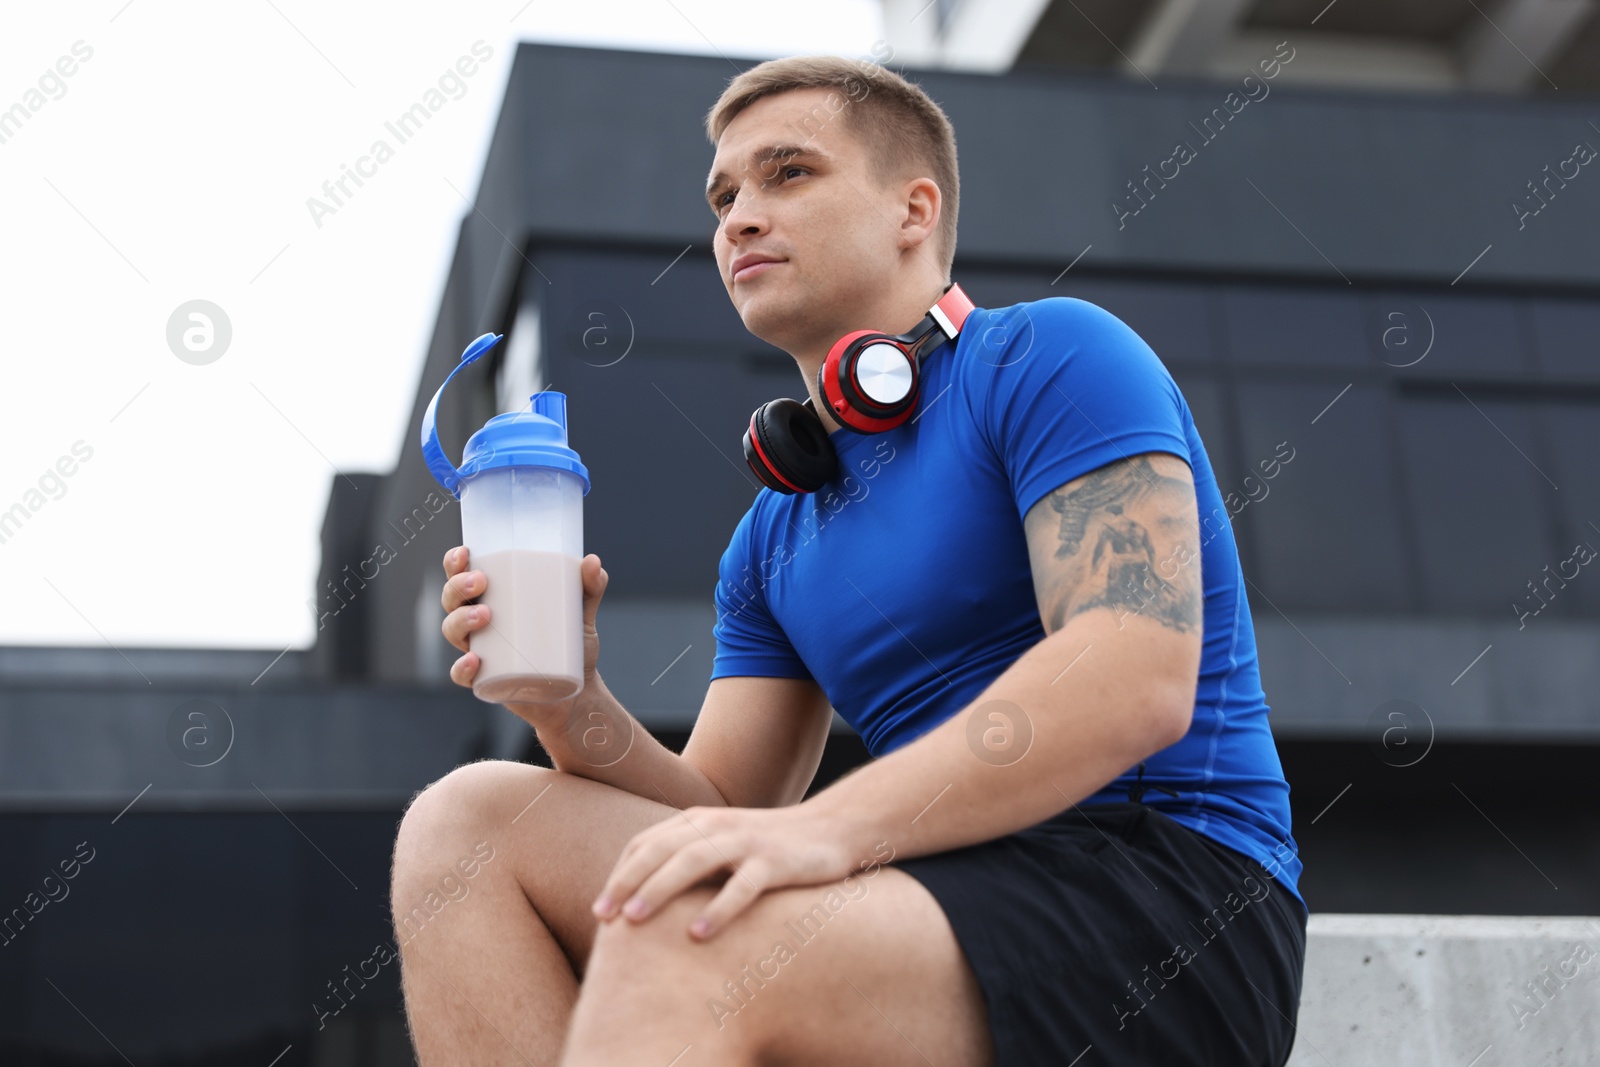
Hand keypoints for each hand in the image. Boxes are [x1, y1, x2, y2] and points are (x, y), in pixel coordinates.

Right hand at [439, 546, 608, 722]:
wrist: (578, 693)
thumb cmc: (572, 646)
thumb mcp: (581, 614)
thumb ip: (590, 587)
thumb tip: (594, 562)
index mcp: (494, 599)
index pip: (463, 575)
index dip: (455, 563)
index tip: (465, 553)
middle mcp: (478, 624)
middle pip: (452, 599)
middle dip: (458, 587)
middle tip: (481, 582)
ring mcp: (479, 651)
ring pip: (452, 631)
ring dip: (461, 620)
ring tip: (485, 615)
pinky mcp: (484, 680)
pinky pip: (462, 674)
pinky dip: (463, 667)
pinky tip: (474, 659)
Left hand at [590, 806, 884, 940]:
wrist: (832, 829)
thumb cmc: (767, 849)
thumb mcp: (723, 846)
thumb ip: (688, 862)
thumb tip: (643, 904)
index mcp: (697, 822)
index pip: (645, 844)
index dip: (619, 875)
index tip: (599, 912)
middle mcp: (716, 826)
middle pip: (660, 850)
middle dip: (627, 883)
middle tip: (603, 919)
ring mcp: (745, 841)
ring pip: (693, 861)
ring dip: (659, 889)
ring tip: (635, 920)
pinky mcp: (775, 861)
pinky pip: (742, 885)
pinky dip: (719, 909)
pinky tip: (699, 934)